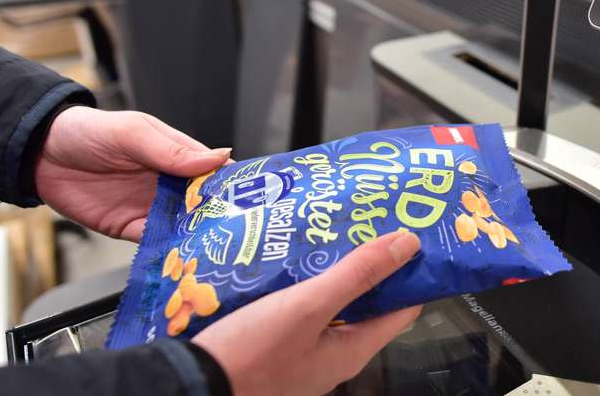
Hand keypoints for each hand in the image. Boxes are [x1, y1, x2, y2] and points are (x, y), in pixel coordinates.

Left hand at [35, 107, 229, 240]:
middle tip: (247, 237)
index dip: (236, 186)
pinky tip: (184, 259)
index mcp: (178, 155)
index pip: (217, 173)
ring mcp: (152, 208)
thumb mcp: (133, 134)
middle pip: (206, 205)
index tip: (257, 202)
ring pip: (185, 227)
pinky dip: (170, 252)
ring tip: (221, 254)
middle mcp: (170, 184)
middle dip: (224, 220)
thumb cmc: (88, 132)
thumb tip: (219, 157)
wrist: (39, 155)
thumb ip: (172, 150)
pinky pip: (156, 243)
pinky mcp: (130, 228)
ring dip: (200, 240)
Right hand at [194, 230, 423, 395]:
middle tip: (367, 220)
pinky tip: (293, 256)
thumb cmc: (251, 354)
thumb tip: (408, 245)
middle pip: (366, 303)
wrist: (190, 385)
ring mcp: (305, 352)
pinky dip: (303, 282)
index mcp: (353, 350)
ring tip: (330, 228)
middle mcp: (334, 354)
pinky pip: (301, 309)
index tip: (410, 233)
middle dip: (368, 263)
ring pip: (331, 303)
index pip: (403, 308)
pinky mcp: (277, 346)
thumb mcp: (309, 306)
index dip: (410, 271)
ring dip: (332, 269)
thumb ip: (357, 275)